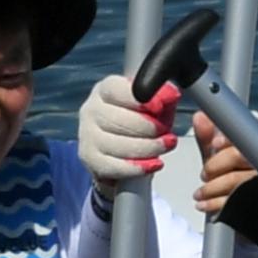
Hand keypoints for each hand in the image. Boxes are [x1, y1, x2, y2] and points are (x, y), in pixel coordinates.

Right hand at [77, 73, 179, 193]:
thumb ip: (164, 97)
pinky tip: (154, 164)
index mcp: (106, 89)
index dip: (139, 99)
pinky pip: (113, 166)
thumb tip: (170, 94)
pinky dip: (137, 167)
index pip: (117, 90)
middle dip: (147, 128)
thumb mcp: (156, 106)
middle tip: (167, 133)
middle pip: (117, 120)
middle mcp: (91, 109)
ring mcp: (87, 135)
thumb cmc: (141, 122)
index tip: (159, 107)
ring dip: (147, 148)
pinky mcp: (90, 159)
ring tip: (166, 146)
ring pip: (117, 145)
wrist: (126, 151)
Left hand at [192, 110, 253, 219]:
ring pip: (236, 181)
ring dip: (211, 188)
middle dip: (215, 165)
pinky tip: (203, 203)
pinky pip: (234, 201)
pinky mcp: (255, 203)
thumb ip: (207, 136)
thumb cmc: (228, 176)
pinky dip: (213, 203)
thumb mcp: (216, 156)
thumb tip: (199, 116)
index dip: (229, 138)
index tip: (216, 143)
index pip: (244, 135)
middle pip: (239, 155)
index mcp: (253, 146)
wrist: (237, 205)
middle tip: (205, 173)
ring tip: (200, 192)